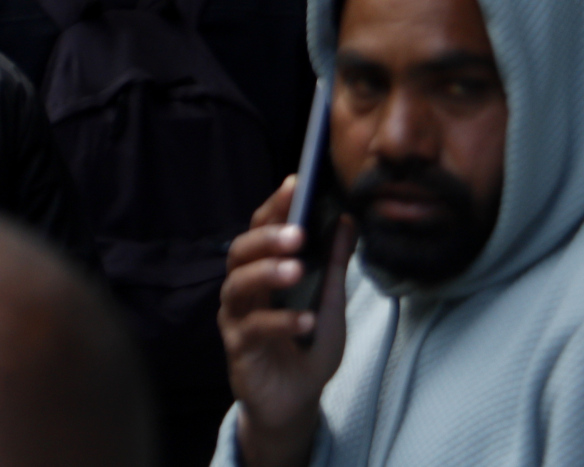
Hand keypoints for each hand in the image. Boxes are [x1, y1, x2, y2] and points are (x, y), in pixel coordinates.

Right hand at [221, 176, 355, 466]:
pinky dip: (281, 322)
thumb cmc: (308, 346)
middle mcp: (242, 288)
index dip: (276, 205)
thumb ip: (334, 263)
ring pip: (238, 285)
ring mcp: (236, 317)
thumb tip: (347, 218)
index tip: (296, 183)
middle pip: (240, 251)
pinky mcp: (239, 349)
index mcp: (261, 268)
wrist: (296, 401)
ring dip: (267, 273)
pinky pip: (254, 330)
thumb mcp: (330, 301)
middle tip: (297, 233)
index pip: (261, 228)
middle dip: (267, 238)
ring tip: (297, 269)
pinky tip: (306, 321)